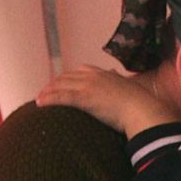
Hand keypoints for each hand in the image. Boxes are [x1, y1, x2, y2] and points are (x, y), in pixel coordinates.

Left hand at [36, 65, 177, 136]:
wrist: (142, 110)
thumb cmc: (139, 104)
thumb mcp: (129, 88)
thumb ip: (119, 82)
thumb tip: (116, 77)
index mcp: (104, 74)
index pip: (80, 71)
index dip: (69, 77)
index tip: (62, 83)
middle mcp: (93, 76)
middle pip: (67, 77)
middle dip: (54, 84)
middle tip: (45, 92)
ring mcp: (87, 86)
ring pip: (61, 86)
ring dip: (48, 92)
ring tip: (39, 98)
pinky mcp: (83, 98)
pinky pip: (60, 97)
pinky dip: (48, 99)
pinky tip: (39, 104)